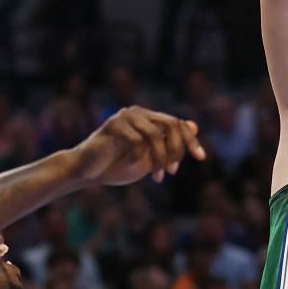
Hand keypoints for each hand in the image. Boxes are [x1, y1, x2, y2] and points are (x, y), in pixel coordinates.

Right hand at [70, 106, 205, 186]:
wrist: (86, 172)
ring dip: (160, 158)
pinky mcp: (114, 125)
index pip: (178, 124)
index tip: (201, 158)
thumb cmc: (117, 167)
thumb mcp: (150, 159)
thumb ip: (170, 145)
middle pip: (172, 125)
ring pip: (155, 134)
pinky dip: (139, 157)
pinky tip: (132, 166)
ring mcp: (125, 117)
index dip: (191, 141)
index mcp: (148, 119)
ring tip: (157, 176)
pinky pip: (137, 141)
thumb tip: (195, 126)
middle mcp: (138, 113)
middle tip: (172, 171)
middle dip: (177, 150)